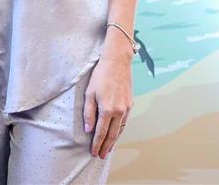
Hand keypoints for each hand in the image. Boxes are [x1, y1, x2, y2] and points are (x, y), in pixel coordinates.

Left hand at [83, 40, 133, 159]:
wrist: (117, 62)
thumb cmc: (100, 75)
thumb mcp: (89, 93)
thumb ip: (89, 113)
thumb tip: (88, 129)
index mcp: (107, 109)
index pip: (101, 132)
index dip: (97, 143)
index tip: (93, 152)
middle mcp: (119, 111)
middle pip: (112, 134)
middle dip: (106, 146)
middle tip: (101, 155)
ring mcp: (126, 108)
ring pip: (120, 129)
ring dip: (114, 140)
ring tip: (108, 148)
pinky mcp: (130, 104)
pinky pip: (125, 121)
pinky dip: (120, 130)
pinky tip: (116, 133)